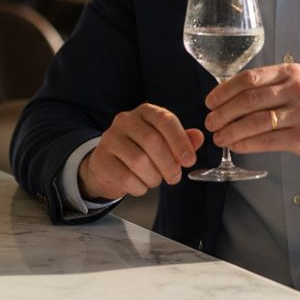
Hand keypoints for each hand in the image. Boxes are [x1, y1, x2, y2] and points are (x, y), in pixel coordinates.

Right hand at [78, 103, 204, 200]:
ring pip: (139, 161)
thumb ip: (182, 140)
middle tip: (175, 177)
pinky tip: (141, 186)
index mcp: (145, 112)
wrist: (108, 165)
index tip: (189, 160)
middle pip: (152, 141)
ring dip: (153, 177)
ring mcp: (110, 138)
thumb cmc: (141, 151)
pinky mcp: (101, 159)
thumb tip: (198, 137)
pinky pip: (126, 177)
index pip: (165, 120)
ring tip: (155, 180)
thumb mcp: (164, 142)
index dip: (180, 141)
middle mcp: (125, 120)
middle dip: (169, 164)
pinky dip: (139, 187)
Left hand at [203, 63, 299, 175]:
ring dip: (231, 131)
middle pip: (249, 100)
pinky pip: (266, 140)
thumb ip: (268, 86)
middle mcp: (297, 90)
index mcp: (291, 72)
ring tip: (219, 137)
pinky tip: (235, 146)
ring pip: (255, 121)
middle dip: (223, 113)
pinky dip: (246, 144)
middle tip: (210, 122)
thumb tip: (227, 96)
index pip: (249, 78)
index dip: (224, 91)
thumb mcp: (296, 86)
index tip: (210, 102)